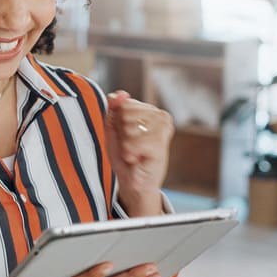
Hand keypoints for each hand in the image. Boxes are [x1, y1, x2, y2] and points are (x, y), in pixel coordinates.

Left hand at [106, 90, 172, 215]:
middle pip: (125, 112)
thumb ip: (113, 109)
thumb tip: (119, 94)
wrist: (135, 183)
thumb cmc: (125, 156)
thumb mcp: (113, 129)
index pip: (123, 103)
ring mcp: (163, 129)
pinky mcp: (161, 145)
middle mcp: (161, 116)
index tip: (125, 136)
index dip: (118, 122)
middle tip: (131, 146)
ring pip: (129, 126)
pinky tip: (139, 158)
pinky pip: (133, 143)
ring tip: (135, 152)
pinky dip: (129, 154)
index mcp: (150, 110)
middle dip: (122, 132)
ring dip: (126, 144)